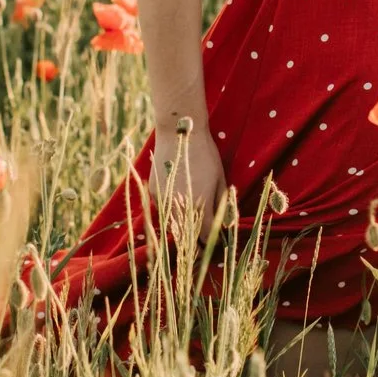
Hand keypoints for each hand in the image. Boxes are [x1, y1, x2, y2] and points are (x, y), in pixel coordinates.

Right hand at [147, 116, 230, 238]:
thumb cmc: (205, 154)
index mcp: (200, 206)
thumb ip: (220, 204)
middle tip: (203, 239)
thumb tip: (223, 223)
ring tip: (191, 223)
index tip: (216, 242)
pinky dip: (171, 212)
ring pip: (173, 225)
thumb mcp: (219, 179)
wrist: (179, 133)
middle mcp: (180, 208)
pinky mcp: (154, 193)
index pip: (206, 236)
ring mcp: (164, 201)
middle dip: (196, 239)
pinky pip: (163, 211)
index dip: (212, 242)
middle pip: (187, 236)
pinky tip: (179, 202)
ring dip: (183, 227)